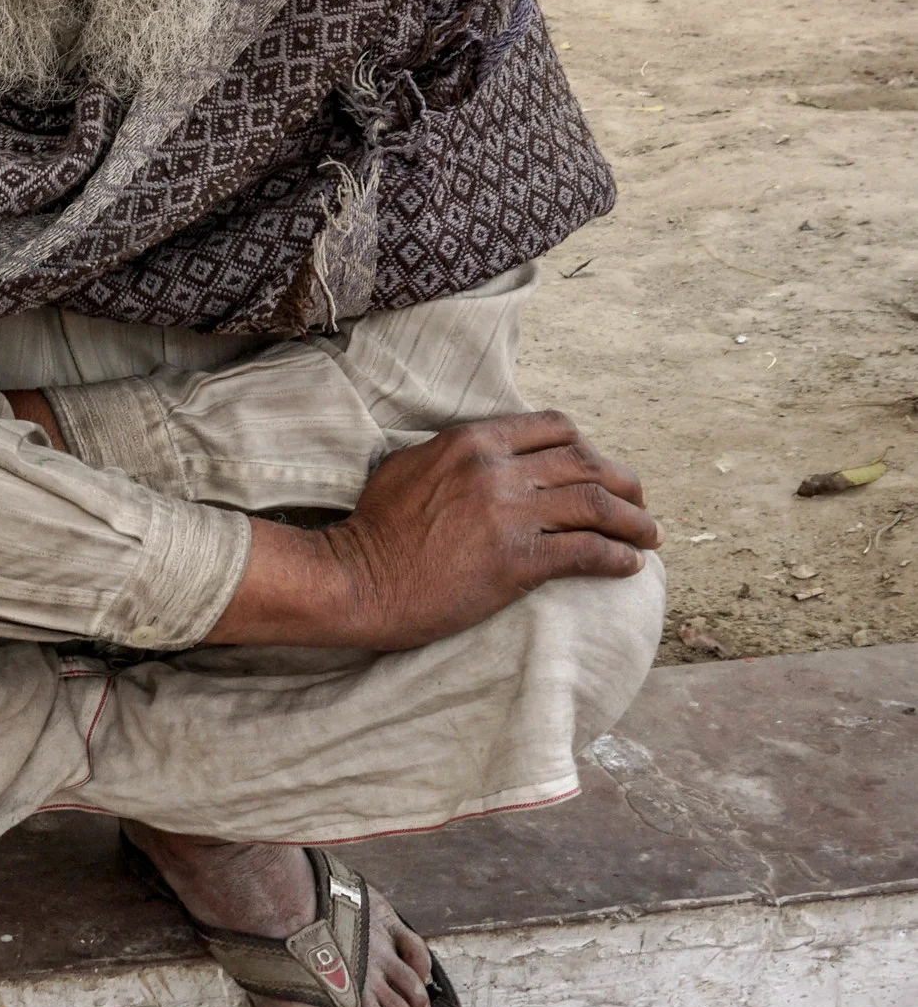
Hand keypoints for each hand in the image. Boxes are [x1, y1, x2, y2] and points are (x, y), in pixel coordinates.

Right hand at [211, 411, 657, 650]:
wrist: (357, 578)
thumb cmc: (374, 528)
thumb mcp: (409, 467)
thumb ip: (455, 455)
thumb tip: (488, 456)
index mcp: (472, 441)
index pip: (554, 428)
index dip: (587, 447)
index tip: (598, 469)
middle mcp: (496, 470)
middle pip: (586, 463)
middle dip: (624, 483)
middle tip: (639, 503)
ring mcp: (509, 515)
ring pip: (597, 504)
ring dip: (634, 522)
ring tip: (649, 536)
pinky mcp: (518, 561)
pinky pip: (588, 552)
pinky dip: (618, 558)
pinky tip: (629, 566)